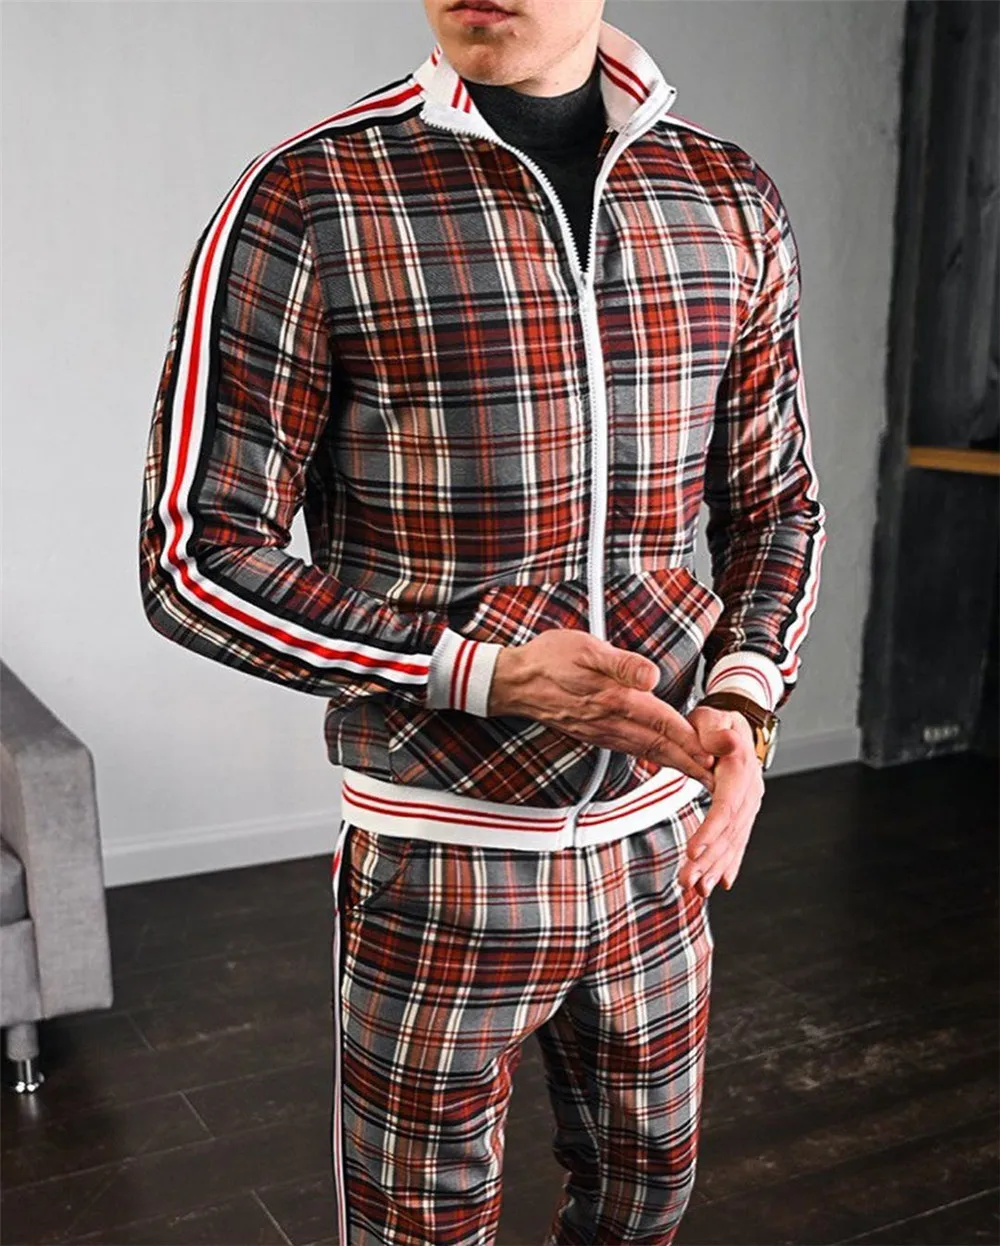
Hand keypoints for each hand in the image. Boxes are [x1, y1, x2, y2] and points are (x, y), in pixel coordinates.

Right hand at [488, 632, 717, 791]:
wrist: (516, 682)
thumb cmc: (550, 659)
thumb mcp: (585, 648)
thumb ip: (621, 664)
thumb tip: (651, 676)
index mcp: (615, 700)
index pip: (664, 722)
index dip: (692, 739)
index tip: (717, 753)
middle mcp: (612, 722)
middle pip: (663, 746)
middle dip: (694, 763)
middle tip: (723, 780)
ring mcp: (605, 733)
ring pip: (650, 753)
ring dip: (679, 765)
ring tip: (704, 775)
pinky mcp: (598, 734)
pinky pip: (635, 751)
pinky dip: (657, 759)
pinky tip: (667, 762)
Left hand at [677, 703, 764, 896]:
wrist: (734, 724)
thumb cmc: (715, 721)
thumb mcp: (711, 717)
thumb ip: (714, 730)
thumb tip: (723, 742)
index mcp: (740, 770)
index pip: (726, 806)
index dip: (711, 831)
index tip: (693, 852)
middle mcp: (749, 792)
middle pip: (730, 832)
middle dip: (709, 860)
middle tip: (687, 882)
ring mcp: (748, 806)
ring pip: (733, 842)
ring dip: (715, 867)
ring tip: (696, 889)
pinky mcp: (742, 814)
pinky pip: (737, 842)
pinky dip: (728, 864)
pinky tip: (718, 883)